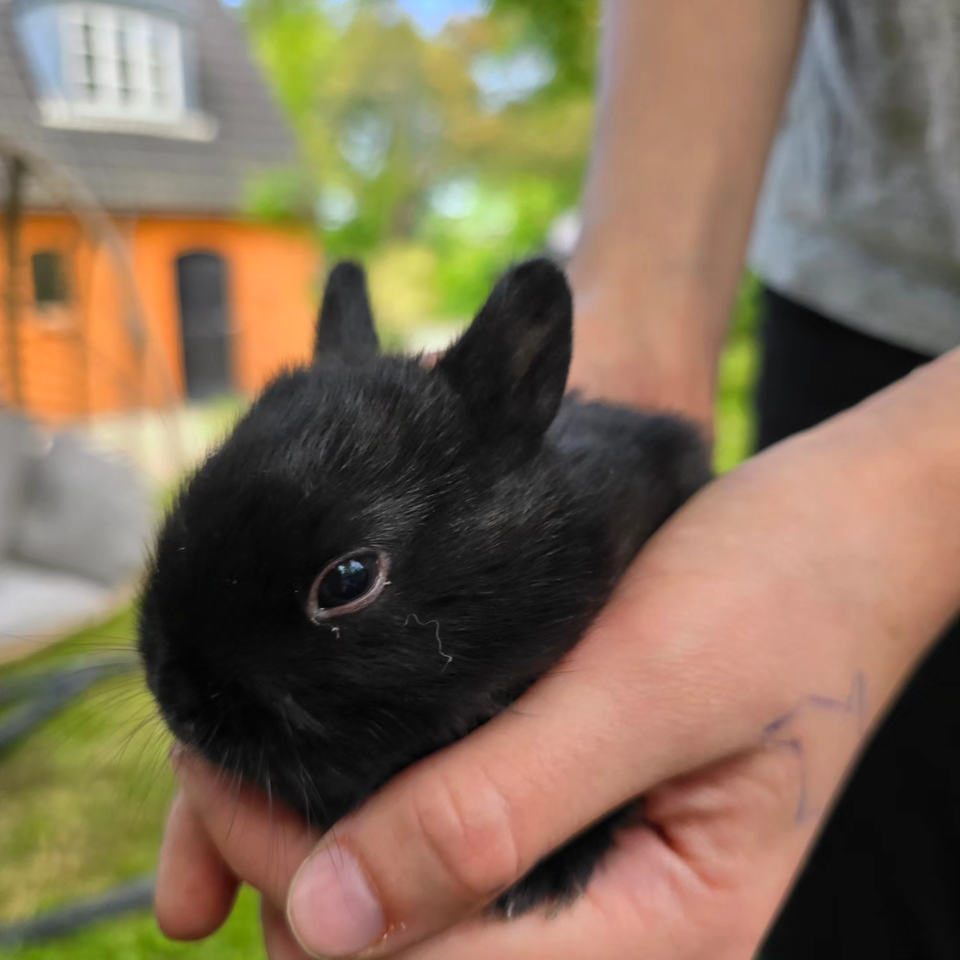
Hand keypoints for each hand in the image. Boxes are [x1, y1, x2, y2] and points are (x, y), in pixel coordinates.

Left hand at [156, 355, 959, 959]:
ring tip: (245, 775)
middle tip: (222, 769)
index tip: (222, 775)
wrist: (840, 532)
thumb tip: (335, 921)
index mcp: (669, 935)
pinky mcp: (577, 824)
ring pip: (420, 922)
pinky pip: (453, 858)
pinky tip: (326, 772)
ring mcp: (600, 883)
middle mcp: (628, 935)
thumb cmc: (775, 591)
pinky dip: (373, 824)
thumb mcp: (649, 684)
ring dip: (318, 860)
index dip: (305, 889)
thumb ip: (506, 803)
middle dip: (296, 883)